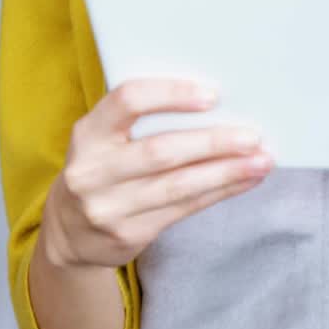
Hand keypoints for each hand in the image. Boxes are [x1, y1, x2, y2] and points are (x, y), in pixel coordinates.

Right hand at [40, 79, 273, 269]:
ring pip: (177, 185)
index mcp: (87, 134)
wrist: (67, 233)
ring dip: (225, 172)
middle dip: (212, 142)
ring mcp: (107, 207)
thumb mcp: (103, 141)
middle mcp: (91, 171)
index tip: (212, 96)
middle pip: (160, 151)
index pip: (127, 101)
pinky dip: (218, 192)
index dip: (171, 94)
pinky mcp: (128, 234)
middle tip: (251, 136)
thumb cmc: (101, 171)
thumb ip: (141, 123)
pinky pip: (183, 209)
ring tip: (261, 161)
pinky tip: (243, 181)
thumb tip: (216, 107)